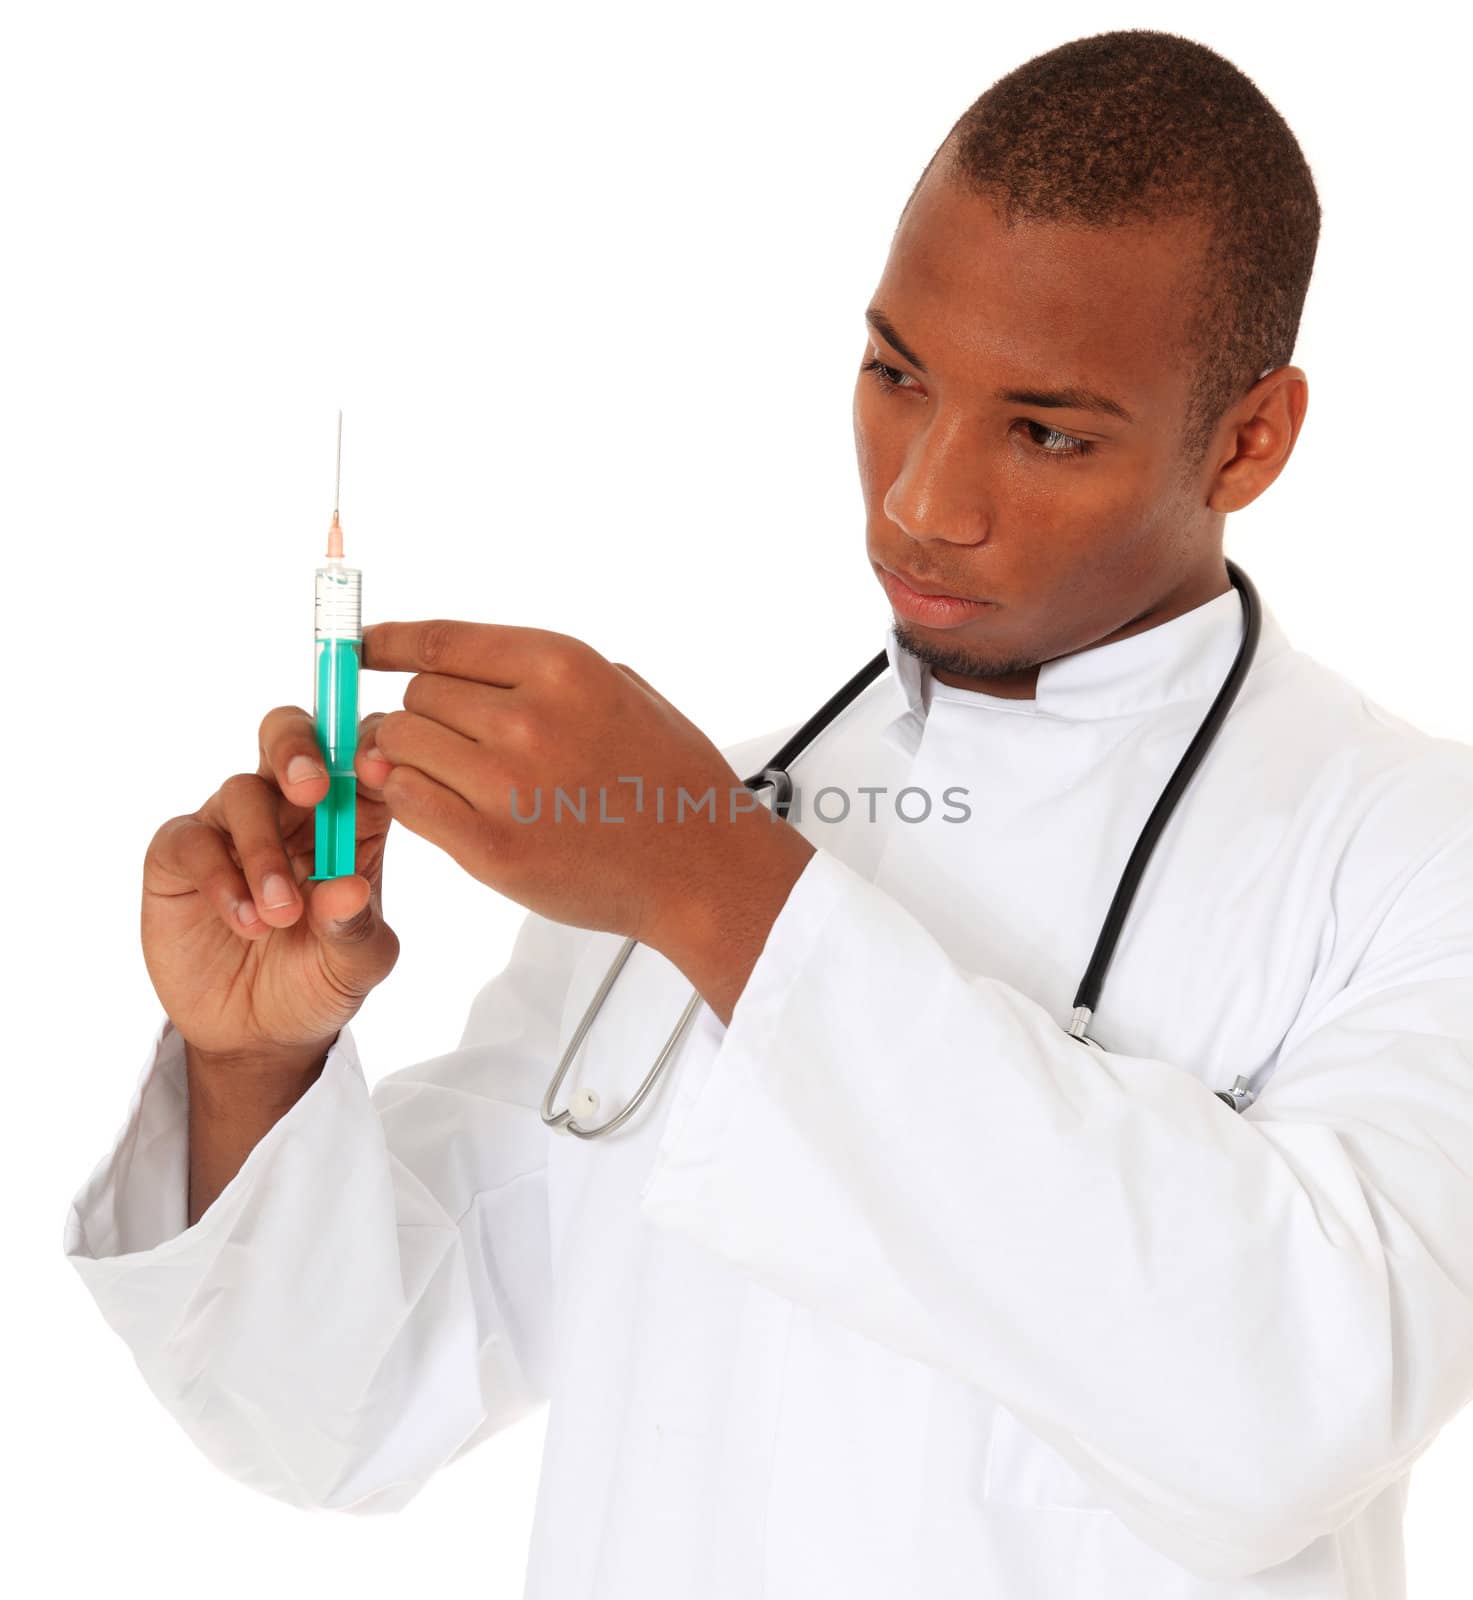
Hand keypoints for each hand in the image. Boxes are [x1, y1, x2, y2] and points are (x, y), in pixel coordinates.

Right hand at [141, 706, 401, 1064]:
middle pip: (291, 735)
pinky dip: (221, 879)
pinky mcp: (181, 854)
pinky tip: (246, 922)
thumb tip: (347, 888)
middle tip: (312, 790)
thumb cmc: (321, 981)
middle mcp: (293, 808)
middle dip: (299, 748)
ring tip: (281, 917)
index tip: (379, 771)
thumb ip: (357, 927)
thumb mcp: (357, 964)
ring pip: (243, 791)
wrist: (259, 1034)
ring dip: (264, 852)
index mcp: (352, 816)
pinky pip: (194, 839)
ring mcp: (235, 825)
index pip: (363, 755)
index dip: (372, 748)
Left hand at [358, 620, 814, 969]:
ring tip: (444, 776)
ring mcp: (505, 783)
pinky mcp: (490, 845)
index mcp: (563, 668)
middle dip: (423, 715)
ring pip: (403, 744)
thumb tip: (455, 672)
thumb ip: (540, 676)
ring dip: (411, 757)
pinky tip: (440, 805)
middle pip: (418, 695)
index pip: (442, 642)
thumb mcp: (624, 691)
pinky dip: (410, 799)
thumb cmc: (670, 782)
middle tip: (442, 741)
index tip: (364, 647)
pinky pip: (408, 801)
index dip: (391, 643)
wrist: (702, 869)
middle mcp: (529, 716)